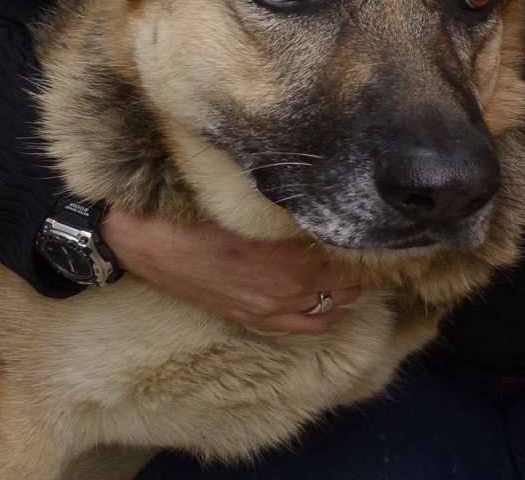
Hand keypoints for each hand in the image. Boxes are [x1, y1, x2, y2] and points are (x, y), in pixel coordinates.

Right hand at [100, 208, 361, 334]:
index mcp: (293, 260)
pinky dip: (317, 314)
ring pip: (327, 313)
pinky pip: (299, 327)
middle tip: (362, 250)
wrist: (150, 239)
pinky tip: (320, 299)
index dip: (366, 248)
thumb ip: (295, 210)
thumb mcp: (255, 202)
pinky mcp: (249, 318)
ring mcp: (268, 310)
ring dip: (342, 295)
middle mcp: (287, 292)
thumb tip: (330, 197)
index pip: (350, 262)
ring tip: (346, 274)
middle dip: (359, 271)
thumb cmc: (200, 210)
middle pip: (347, 289)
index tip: (374, 232)